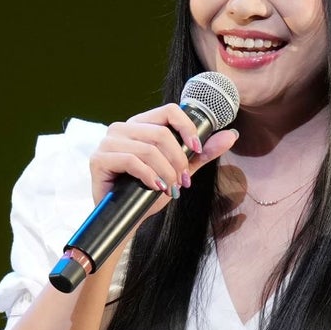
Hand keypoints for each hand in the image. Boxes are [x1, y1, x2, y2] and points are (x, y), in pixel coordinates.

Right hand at [90, 104, 238, 208]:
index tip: (197, 149)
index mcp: (141, 124)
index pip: (169, 110)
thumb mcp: (180, 171)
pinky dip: (149, 176)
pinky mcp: (99, 159)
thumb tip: (231, 135)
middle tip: (183, 182)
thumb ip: (202, 153)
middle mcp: (122, 128)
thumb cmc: (148, 192)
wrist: (124, 219)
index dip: (187, 128)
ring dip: (166, 172)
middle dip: (178, 160)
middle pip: (161, 133)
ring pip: (148, 149)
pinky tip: (156, 188)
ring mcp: (108, 142)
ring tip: (169, 188)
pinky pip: (131, 161)